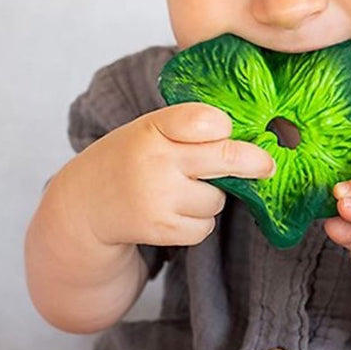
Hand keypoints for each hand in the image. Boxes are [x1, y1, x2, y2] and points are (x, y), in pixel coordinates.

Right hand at [56, 102, 275, 248]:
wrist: (83, 207)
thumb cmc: (128, 162)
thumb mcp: (147, 132)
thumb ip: (187, 130)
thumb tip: (250, 139)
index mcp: (153, 128)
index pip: (203, 119)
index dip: (223, 126)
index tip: (229, 130)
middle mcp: (156, 161)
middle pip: (225, 158)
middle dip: (254, 161)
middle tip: (267, 165)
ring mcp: (159, 197)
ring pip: (217, 199)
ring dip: (209, 199)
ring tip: (177, 193)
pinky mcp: (161, 230)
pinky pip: (204, 227)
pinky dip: (196, 224)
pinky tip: (172, 214)